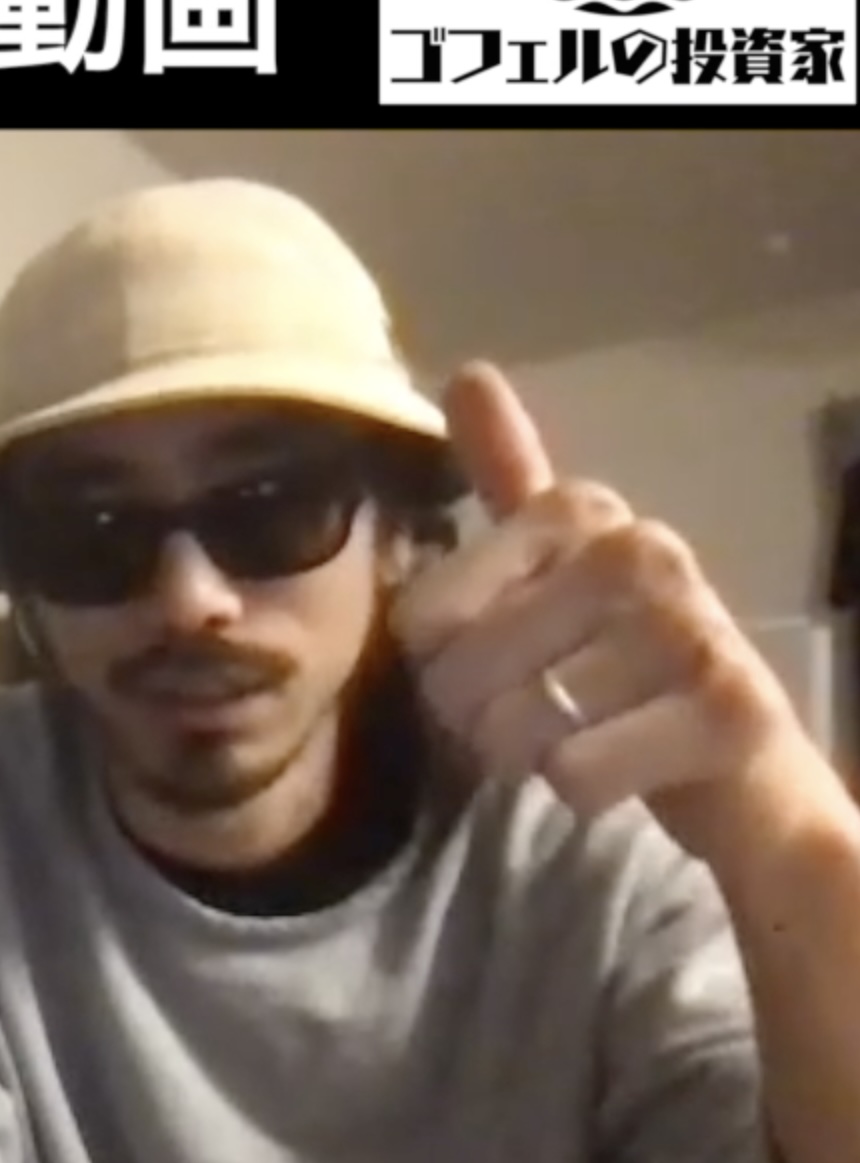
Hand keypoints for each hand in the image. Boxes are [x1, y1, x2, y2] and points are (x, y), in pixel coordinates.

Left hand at [392, 361, 837, 866]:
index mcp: (580, 511)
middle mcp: (641, 550)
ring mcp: (692, 625)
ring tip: (590, 736)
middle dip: (480, 723)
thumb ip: (507, 477)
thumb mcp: (558, 567)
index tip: (506, 658)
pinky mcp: (729, 709)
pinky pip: (575, 774)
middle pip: (459, 677)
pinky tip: (630, 769)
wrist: (740, 768)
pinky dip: (582, 792)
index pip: (422, 617)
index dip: (440, 665)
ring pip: (515, 729)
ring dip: (531, 760)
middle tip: (547, 716)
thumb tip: (466, 370)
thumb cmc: (624, 667)